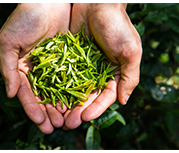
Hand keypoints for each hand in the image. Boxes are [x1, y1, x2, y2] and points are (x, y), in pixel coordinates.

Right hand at [0, 3, 70, 133]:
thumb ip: (8, 69)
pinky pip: (76, 78)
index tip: (41, 123)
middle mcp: (39, 68)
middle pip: (45, 96)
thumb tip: (11, 95)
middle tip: (58, 127)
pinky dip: (77, 91)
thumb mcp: (9, 42)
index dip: (33, 109)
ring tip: (70, 121)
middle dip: (50, 113)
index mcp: (22, 66)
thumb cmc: (24, 17)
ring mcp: (57, 64)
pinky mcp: (72, 57)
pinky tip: (82, 104)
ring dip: (65, 107)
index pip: (28, 93)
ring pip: (61, 90)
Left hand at [62, 3, 141, 128]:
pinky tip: (47, 96)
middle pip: (87, 96)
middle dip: (78, 110)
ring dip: (65, 103)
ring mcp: (82, 64)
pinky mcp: (67, 55)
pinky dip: (54, 85)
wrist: (98, 1)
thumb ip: (130, 77)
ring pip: (72, 88)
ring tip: (56, 115)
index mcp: (115, 72)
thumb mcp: (131, 51)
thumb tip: (123, 101)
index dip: (96, 108)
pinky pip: (60, 73)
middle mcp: (98, 71)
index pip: (106, 96)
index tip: (86, 117)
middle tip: (68, 123)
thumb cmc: (118, 25)